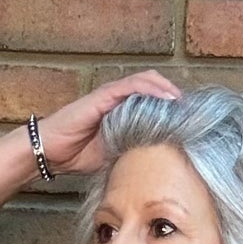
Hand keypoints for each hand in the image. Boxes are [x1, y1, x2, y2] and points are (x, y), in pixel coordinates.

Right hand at [35, 71, 182, 176]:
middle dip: (173, 94)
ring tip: (183, 101)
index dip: (170, 105)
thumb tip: (156, 162)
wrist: (50, 151)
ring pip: (146, 81)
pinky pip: (132, 86)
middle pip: (153, 86)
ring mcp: (110, 94)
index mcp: (120, 111)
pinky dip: (151, 89)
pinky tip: (167, 97)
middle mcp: (117, 98)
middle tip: (191, 109)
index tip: (189, 118)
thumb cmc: (76, 154)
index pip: (151, 100)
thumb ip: (131, 150)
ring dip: (167, 88)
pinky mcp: (103, 96)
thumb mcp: (113, 154)